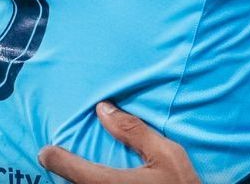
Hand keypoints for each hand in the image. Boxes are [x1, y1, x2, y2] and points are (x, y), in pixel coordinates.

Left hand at [38, 102, 200, 183]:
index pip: (74, 171)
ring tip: (75, 170)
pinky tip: (96, 180)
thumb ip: (135, 131)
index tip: (46, 151)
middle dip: (65, 172)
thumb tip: (103, 109)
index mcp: (111, 183)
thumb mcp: (166, 154)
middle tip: (58, 159)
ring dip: (77, 181)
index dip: (56, 159)